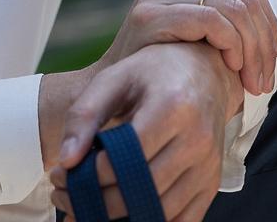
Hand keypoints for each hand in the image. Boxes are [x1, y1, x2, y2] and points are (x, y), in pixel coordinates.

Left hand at [49, 41, 242, 221]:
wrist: (205, 70)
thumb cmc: (156, 72)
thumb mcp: (115, 78)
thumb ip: (85, 114)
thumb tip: (66, 160)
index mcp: (173, 105)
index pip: (127, 158)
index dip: (91, 173)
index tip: (65, 175)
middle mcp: (198, 138)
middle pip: (142, 189)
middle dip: (97, 200)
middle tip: (69, 194)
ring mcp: (208, 164)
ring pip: (160, 211)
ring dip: (120, 216)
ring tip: (89, 203)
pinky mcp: (212, 182)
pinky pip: (181, 220)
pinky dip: (150, 220)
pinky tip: (124, 211)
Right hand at [96, 0, 276, 95]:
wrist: (117, 86)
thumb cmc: (160, 56)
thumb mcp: (194, 22)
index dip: (268, 19)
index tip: (274, 55)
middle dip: (264, 40)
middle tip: (266, 79)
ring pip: (233, 10)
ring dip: (253, 50)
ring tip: (254, 82)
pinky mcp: (152, 13)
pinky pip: (213, 21)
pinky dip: (233, 45)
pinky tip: (233, 68)